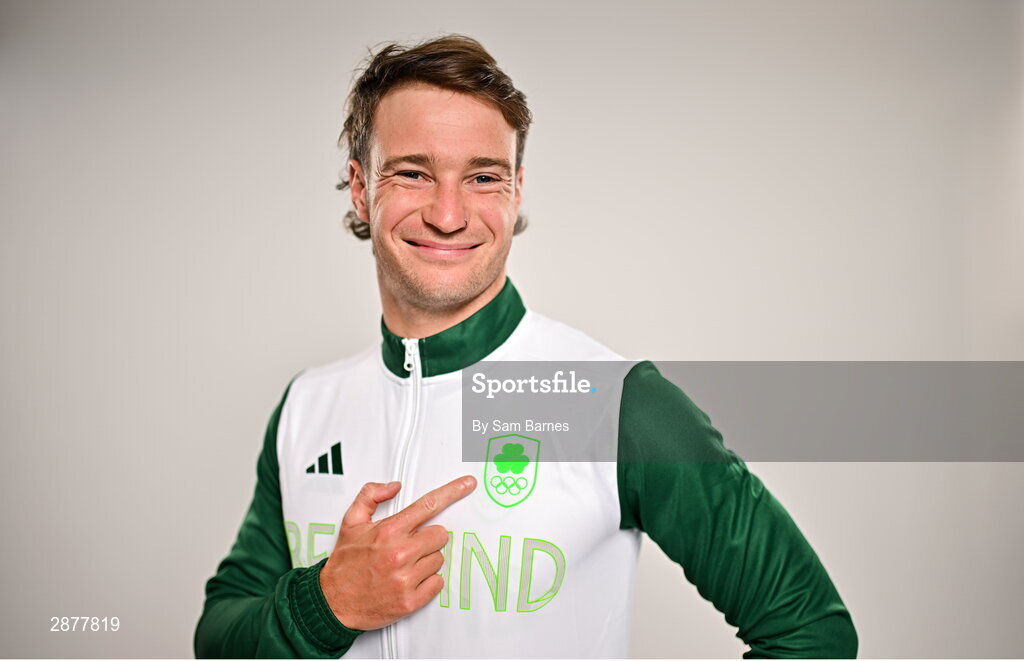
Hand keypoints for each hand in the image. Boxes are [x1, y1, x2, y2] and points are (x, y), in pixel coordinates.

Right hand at [318, 475, 476, 630]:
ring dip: (426, 560)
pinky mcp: (410, 601)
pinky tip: (409, 580)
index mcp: (388, 532)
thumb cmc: (344, 563)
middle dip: (428, 538)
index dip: (452, 492)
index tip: (467, 484)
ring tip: (404, 565)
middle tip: (410, 546)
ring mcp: (406, 579)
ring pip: (439, 559)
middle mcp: (400, 554)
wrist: (332, 602)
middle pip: (440, 535)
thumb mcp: (351, 522)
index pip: (428, 505)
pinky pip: (437, 583)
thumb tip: (394, 486)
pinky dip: (427, 581)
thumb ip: (371, 496)